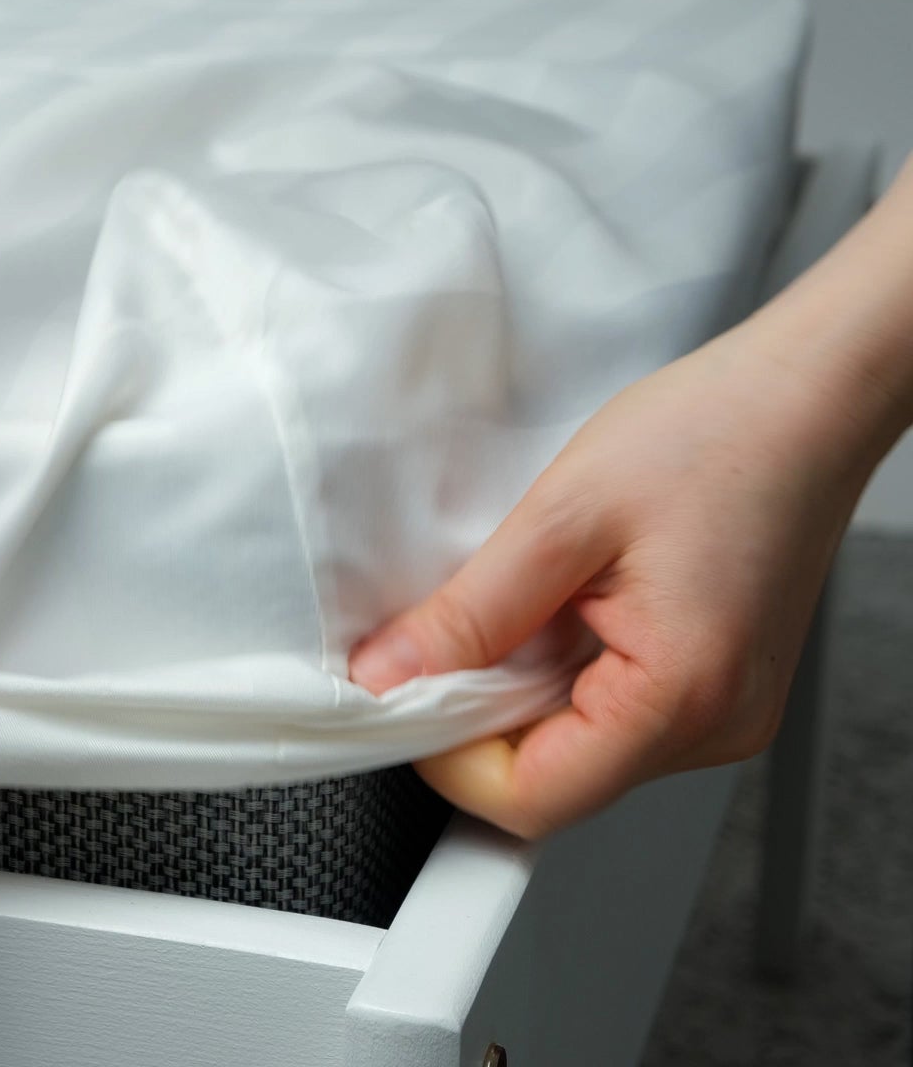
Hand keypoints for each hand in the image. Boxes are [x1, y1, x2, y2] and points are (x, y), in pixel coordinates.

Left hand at [348, 317, 891, 839]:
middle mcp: (716, 727)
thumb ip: (470, 613)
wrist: (807, 396)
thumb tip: (388, 675)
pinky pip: (614, 715)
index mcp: (683, 696)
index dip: (448, 757)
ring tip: (533, 602)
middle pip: (554, 782)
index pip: (532, 800)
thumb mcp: (561, 517)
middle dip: (481, 718)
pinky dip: (566, 674)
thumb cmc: (715, 434)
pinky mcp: (719, 689)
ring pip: (580, 750)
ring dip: (524, 692)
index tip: (405, 691)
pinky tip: (570, 607)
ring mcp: (724, 714)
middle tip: (457, 632)